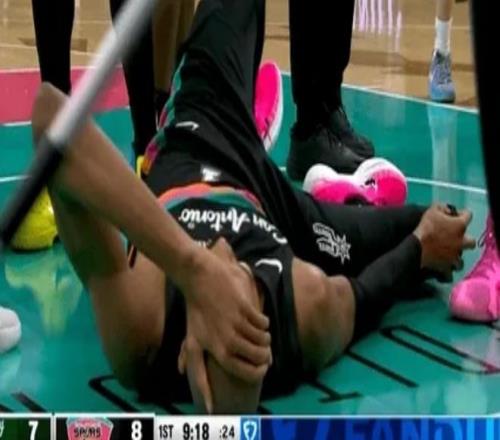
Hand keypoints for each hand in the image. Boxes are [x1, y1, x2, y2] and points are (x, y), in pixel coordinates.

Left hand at [177, 238, 271, 410]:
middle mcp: (228, 341)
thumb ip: (198, 370)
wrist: (199, 279)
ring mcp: (237, 324)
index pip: (248, 373)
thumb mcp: (193, 343)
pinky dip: (264, 323)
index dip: (259, 373)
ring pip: (264, 340)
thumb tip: (206, 400)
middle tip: (263, 349)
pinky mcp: (245, 308)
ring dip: (265, 339)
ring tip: (260, 335)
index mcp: (218, 352)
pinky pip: (264, 323)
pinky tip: (258, 320)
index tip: (262, 368)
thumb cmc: (196, 313)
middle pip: (260, 357)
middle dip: (265, 355)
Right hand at [413, 204, 475, 276]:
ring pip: (461, 261)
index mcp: (460, 226)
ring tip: (447, 256)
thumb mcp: (432, 210)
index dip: (461, 213)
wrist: (417, 247)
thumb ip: (442, 207)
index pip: (468, 215)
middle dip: (464, 240)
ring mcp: (455, 256)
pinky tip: (441, 270)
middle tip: (454, 238)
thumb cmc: (425, 227)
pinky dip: (445, 273)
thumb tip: (447, 210)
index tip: (453, 215)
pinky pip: (448, 275)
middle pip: (471, 242)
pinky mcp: (446, 267)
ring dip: (455, 258)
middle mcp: (462, 242)